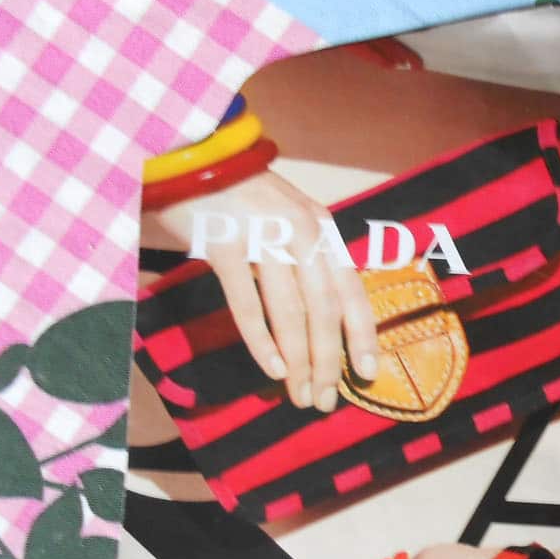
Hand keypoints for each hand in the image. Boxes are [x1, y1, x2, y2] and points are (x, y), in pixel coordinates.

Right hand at [142, 171, 378, 411]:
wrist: (192, 157)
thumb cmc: (244, 199)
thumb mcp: (290, 220)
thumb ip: (311, 261)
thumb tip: (329, 323)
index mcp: (323, 229)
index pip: (352, 291)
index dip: (362, 336)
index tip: (366, 374)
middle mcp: (301, 232)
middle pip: (323, 311)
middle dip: (326, 362)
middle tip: (325, 400)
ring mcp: (263, 236)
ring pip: (290, 314)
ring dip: (297, 362)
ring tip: (300, 395)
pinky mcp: (224, 243)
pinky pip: (248, 304)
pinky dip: (261, 341)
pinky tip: (271, 369)